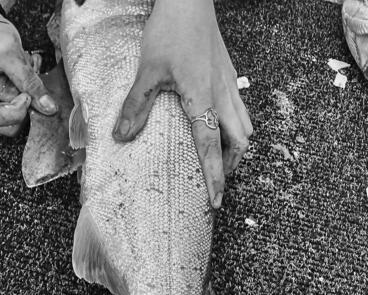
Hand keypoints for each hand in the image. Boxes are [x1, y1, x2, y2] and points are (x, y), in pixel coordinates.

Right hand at [0, 7, 57, 134]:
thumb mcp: (9, 51)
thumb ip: (28, 81)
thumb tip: (48, 107)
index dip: (14, 111)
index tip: (27, 95)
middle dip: (17, 106)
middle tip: (22, 81)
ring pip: (5, 123)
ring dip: (18, 103)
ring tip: (17, 79)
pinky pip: (6, 116)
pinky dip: (16, 102)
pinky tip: (14, 84)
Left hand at [112, 0, 252, 208]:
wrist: (190, 1)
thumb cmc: (171, 31)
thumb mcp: (148, 70)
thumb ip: (136, 105)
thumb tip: (122, 135)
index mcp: (204, 98)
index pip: (212, 147)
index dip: (214, 177)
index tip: (216, 201)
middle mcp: (223, 95)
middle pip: (241, 141)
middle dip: (231, 165)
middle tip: (216, 178)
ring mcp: (230, 85)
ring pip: (245, 125)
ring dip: (235, 147)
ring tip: (219, 157)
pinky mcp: (229, 76)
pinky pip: (240, 109)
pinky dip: (234, 127)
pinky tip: (217, 124)